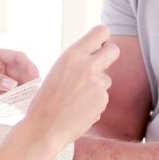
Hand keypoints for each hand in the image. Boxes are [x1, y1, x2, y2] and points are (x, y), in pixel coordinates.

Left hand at [0, 46, 38, 108]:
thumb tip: (12, 84)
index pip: (16, 57)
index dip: (28, 66)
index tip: (35, 78)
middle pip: (19, 73)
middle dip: (29, 83)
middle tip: (35, 96)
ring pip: (15, 87)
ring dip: (23, 95)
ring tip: (31, 105)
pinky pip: (6, 99)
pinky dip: (14, 104)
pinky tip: (20, 110)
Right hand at [23, 25, 118, 145]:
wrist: (44, 128)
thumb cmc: (46, 100)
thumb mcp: (57, 71)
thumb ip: (77, 62)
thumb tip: (95, 55)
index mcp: (72, 55)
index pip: (100, 32)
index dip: (103, 38)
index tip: (100, 44)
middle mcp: (87, 66)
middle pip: (114, 50)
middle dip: (110, 55)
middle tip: (100, 63)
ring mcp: (98, 84)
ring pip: (106, 79)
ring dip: (97, 86)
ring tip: (76, 98)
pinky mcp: (103, 100)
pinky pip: (103, 96)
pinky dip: (94, 102)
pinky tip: (79, 109)